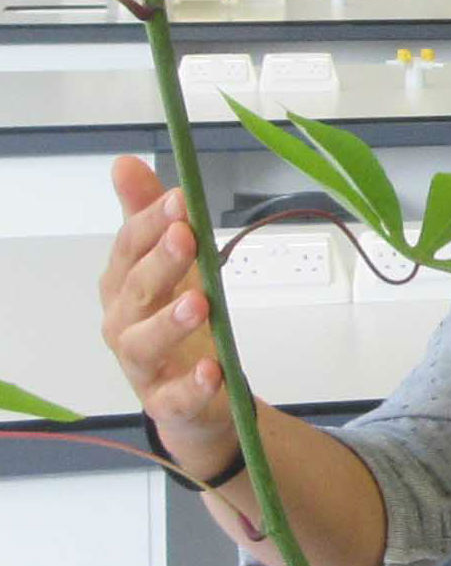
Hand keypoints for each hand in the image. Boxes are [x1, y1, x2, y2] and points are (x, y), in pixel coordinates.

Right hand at [99, 156, 238, 473]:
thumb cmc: (178, 316)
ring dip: (170, 322)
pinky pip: (174, 398)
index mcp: (124, 285)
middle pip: (136, 291)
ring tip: (200, 303)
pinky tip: (212, 370)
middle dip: (161, 262)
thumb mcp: (171, 261)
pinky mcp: (167, 403)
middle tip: (187, 236)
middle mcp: (124, 325)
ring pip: (145, 344)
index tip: (181, 198)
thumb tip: (123, 163)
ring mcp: (143, 367)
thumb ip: (149, 214)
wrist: (197, 393)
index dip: (152, 223)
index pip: (130, 249)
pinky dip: (192, 386)